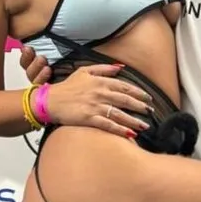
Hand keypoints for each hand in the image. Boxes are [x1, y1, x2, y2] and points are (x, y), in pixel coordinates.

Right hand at [20, 48, 153, 138]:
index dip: (138, 93)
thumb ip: (104, 69)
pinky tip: (130, 134)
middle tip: (150, 112)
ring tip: (145, 125)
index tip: (148, 99)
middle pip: (125, 100)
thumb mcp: (84, 71)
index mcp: (100, 81)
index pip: (124, 86)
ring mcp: (95, 106)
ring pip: (119, 114)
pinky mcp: (89, 118)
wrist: (50, 101)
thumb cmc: (67, 87)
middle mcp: (100, 93)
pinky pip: (108, 125)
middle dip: (140, 107)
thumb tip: (121, 68)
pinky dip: (120, 130)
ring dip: (134, 120)